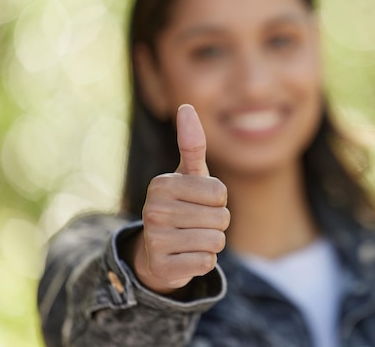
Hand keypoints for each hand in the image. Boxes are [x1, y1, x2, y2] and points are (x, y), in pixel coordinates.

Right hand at [129, 104, 229, 293]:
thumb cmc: (182, 205)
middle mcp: (154, 210)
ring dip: (212, 243)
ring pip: (216, 242)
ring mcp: (155, 240)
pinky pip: (206, 263)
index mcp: (162, 184)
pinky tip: (186, 257)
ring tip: (192, 239)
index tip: (200, 202)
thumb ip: (192, 143)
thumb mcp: (189, 175)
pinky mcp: (162, 267)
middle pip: (220, 218)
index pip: (220, 193)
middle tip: (196, 224)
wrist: (158, 252)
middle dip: (217, 223)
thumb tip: (186, 106)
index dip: (218, 201)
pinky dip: (203, 262)